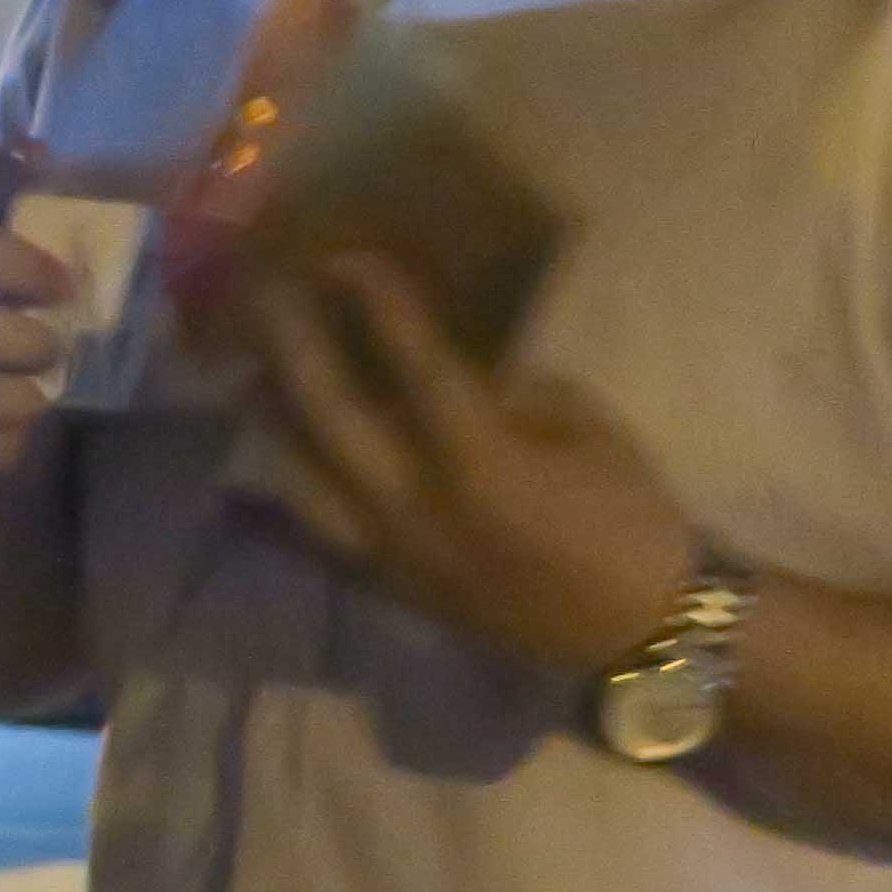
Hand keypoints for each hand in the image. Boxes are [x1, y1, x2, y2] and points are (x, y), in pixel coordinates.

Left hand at [235, 252, 696, 680]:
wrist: (639, 633)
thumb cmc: (631, 520)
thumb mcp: (589, 430)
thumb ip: (513, 393)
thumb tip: (455, 373)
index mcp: (480, 462)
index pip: (415, 364)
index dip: (379, 304)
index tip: (346, 257)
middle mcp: (416, 506)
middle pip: (332, 412)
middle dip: (293, 343)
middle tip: (266, 291)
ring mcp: (392, 549)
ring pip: (303, 474)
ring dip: (273, 414)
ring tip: (252, 367)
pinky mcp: (388, 583)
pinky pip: (316, 526)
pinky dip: (290, 484)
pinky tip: (275, 452)